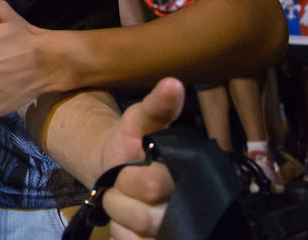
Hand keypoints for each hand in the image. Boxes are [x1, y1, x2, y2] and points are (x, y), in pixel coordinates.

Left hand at [93, 78, 184, 239]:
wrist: (119, 171)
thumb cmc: (132, 143)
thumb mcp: (138, 120)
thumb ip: (156, 106)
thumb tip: (172, 83)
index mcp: (187, 173)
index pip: (153, 185)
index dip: (130, 178)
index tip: (124, 168)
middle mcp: (189, 204)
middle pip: (148, 215)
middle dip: (121, 197)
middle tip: (117, 184)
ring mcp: (176, 225)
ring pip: (142, 231)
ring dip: (120, 216)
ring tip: (120, 199)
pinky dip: (124, 234)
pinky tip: (124, 221)